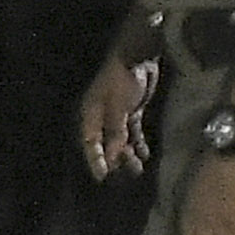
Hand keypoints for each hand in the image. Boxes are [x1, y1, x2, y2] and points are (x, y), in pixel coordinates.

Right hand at [80, 51, 157, 178]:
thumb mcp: (118, 108)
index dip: (95, 160)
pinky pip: (132, 131)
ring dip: (128, 154)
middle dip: (115, 160)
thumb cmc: (122, 79)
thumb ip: (115, 133)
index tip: (102, 177)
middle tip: (128, 173)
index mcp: (90, 114)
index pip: (90, 143)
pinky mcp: (131, 110)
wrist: (138, 56)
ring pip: (120, 140)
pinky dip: (138, 142)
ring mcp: (116, 114)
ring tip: (138, 167)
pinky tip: (145, 153)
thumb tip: (112, 157)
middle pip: (105, 144)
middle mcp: (100, 116)